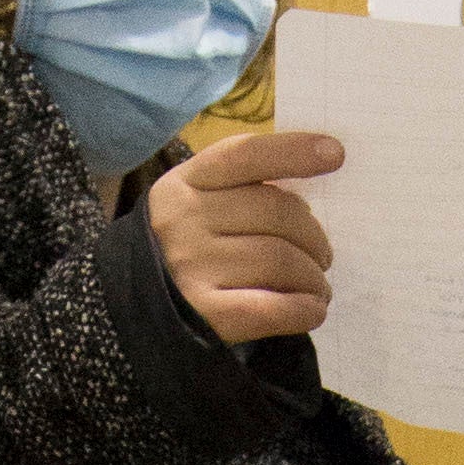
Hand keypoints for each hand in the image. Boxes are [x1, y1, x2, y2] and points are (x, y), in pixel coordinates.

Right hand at [148, 126, 341, 345]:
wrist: (127, 303)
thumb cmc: (182, 246)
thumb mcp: (197, 202)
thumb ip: (243, 190)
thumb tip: (308, 201)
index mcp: (188, 181)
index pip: (246, 155)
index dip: (294, 152)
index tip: (336, 154)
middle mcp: (186, 218)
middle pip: (277, 213)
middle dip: (314, 237)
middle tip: (322, 257)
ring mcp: (192, 265)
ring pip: (280, 260)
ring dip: (313, 277)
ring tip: (317, 286)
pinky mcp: (204, 313)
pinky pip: (272, 308)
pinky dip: (304, 309)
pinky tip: (312, 309)